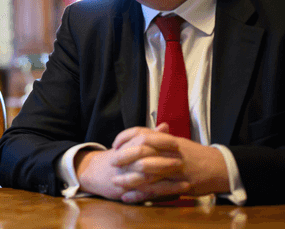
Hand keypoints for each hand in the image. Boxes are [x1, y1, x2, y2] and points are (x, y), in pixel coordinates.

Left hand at [109, 125, 228, 201]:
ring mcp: (174, 169)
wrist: (220, 167)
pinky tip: (129, 197)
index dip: (125, 137)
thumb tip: (141, 135)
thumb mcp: (177, 143)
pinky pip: (156, 191)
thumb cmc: (196, 155)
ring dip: (129, 179)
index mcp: (167, 141)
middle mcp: (169, 153)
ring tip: (116, 183)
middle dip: (124, 159)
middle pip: (141, 153)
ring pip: (147, 174)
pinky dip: (141, 195)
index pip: (142, 133)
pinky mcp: (179, 185)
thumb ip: (159, 138)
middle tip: (111, 163)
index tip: (115, 144)